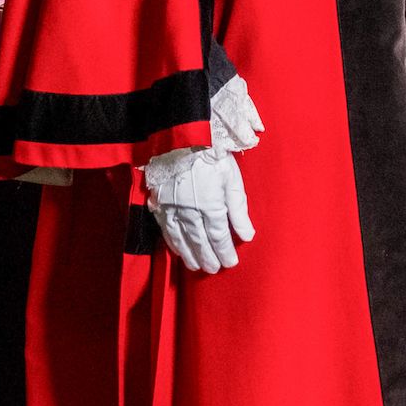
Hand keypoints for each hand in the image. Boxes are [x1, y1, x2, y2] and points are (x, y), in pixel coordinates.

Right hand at [145, 143, 255, 272]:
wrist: (180, 136)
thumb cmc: (211, 154)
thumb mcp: (232, 178)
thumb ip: (239, 209)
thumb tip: (247, 235)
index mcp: (210, 205)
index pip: (218, 237)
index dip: (224, 252)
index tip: (230, 262)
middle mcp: (189, 211)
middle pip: (199, 242)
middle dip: (208, 257)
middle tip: (213, 269)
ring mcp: (171, 208)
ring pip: (181, 239)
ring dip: (190, 255)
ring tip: (197, 266)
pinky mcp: (158, 203)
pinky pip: (165, 229)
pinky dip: (172, 243)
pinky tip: (178, 250)